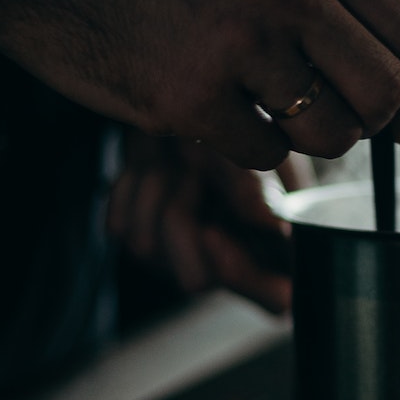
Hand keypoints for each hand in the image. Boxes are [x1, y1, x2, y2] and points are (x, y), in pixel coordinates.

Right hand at [0, 0, 399, 169]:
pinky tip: (212, 110)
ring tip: (263, 107)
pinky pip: (265, 157)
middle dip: (373, 126)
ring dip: (308, 139)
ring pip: (331, 134)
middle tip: (341, 126)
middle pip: (385, 92)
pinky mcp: (188, 98)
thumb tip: (397, 78)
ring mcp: (236, 44)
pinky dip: (247, 149)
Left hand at [106, 131, 309, 312]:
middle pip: (195, 280)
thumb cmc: (243, 129)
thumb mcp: (260, 151)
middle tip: (195, 169)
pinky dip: (133, 184)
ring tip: (179, 153)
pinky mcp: (141, 239)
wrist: (192, 102)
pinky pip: (121, 226)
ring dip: (158, 187)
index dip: (245, 278)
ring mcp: (180, 259)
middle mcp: (229, 266)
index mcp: (277, 253)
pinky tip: (154, 162)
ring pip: (148, 249)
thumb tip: (279, 229)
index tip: (215, 233)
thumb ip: (262, 194)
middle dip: (186, 218)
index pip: (275, 298)